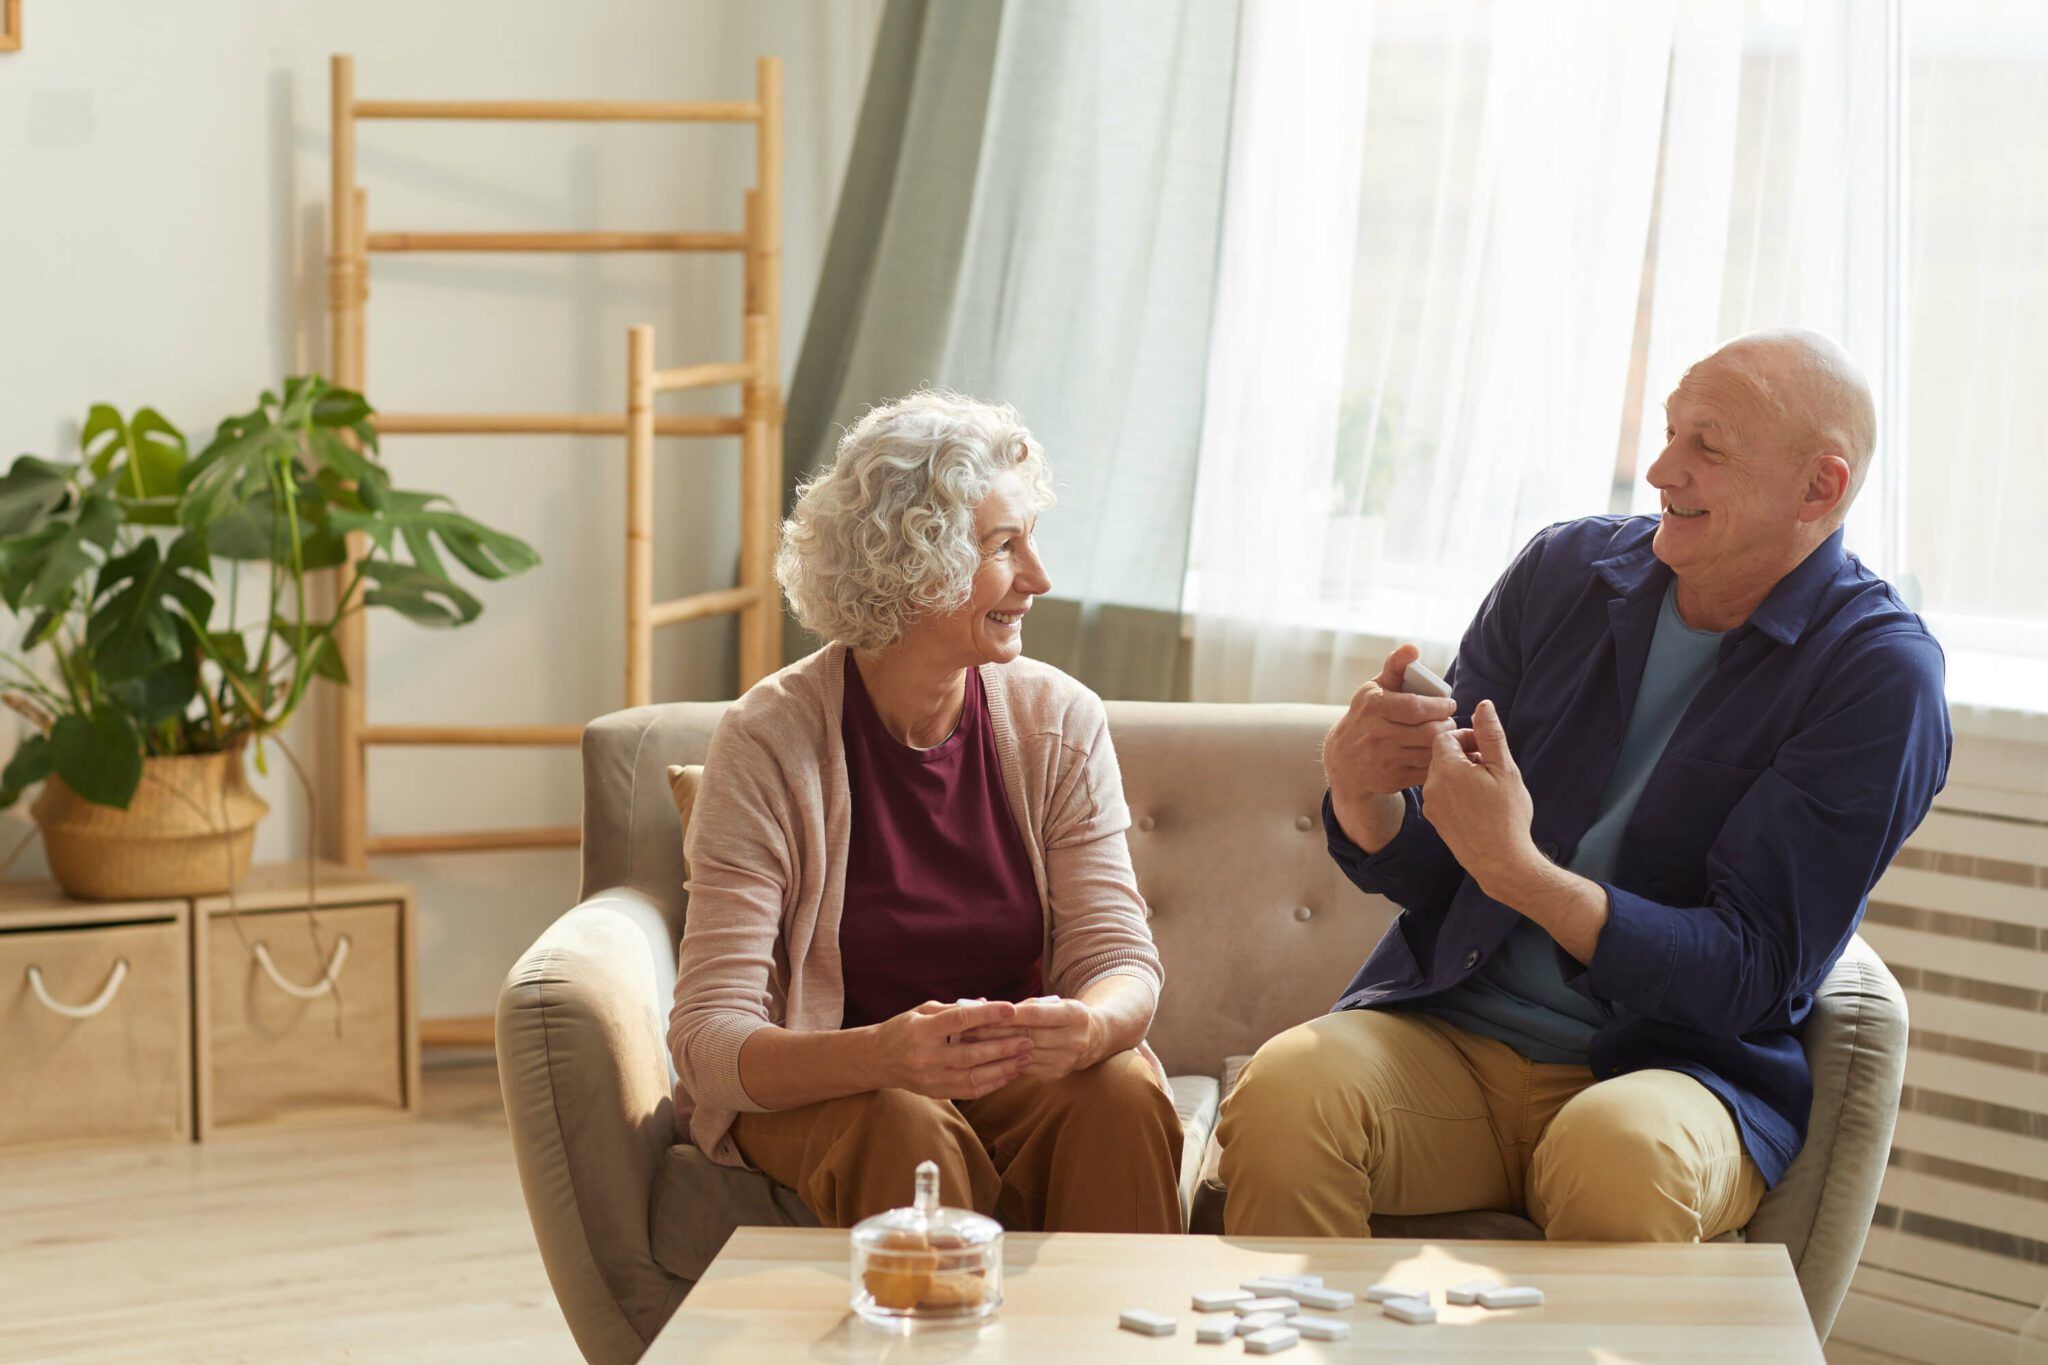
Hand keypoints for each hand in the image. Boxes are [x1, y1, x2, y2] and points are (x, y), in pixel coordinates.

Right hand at [872, 1000, 1033, 1099]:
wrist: (876, 1060)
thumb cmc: (903, 1029)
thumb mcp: (923, 1011)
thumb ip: (954, 1008)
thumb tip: (986, 1004)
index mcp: (922, 1030)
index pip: (959, 1021)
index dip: (987, 1015)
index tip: (1011, 1009)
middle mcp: (926, 1056)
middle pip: (970, 1053)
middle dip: (1003, 1047)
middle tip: (1027, 1039)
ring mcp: (931, 1078)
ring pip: (974, 1077)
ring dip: (1003, 1068)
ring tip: (1025, 1058)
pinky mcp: (936, 1092)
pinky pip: (970, 1091)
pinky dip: (993, 1083)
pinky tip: (1009, 1074)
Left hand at [959, 996, 1103, 1083]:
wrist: (1092, 1038)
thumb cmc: (1062, 1015)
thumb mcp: (1052, 1004)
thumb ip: (1024, 1007)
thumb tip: (987, 1009)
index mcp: (1075, 1014)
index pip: (1036, 1015)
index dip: (1008, 1015)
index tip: (983, 1013)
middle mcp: (1074, 1039)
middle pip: (1027, 1036)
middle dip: (995, 1033)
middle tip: (967, 1030)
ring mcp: (1067, 1059)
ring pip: (1022, 1054)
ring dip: (995, 1050)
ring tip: (971, 1045)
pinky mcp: (1056, 1074)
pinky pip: (1024, 1068)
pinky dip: (1004, 1062)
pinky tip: (986, 1059)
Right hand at [1324, 644, 1457, 830]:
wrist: (1344, 762)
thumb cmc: (1366, 718)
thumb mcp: (1375, 691)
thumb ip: (1395, 667)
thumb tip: (1413, 648)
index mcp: (1373, 706)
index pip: (1418, 707)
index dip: (1440, 706)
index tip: (1448, 704)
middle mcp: (1376, 734)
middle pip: (1429, 731)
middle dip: (1447, 725)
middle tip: (1449, 721)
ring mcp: (1383, 759)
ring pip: (1430, 752)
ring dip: (1445, 743)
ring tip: (1444, 735)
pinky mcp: (1392, 779)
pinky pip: (1425, 770)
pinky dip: (1436, 762)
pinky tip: (1435, 754)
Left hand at [1420, 698, 1541, 896]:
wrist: (1501, 862)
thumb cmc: (1506, 815)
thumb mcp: (1504, 769)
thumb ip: (1490, 735)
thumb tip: (1483, 705)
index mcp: (1445, 769)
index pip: (1444, 736)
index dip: (1467, 737)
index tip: (1487, 749)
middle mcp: (1431, 786)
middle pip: (1441, 755)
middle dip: (1465, 754)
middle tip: (1490, 767)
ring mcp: (1432, 806)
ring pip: (1442, 776)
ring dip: (1462, 773)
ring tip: (1487, 786)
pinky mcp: (1437, 821)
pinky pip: (1443, 795)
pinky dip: (1458, 792)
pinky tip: (1479, 804)